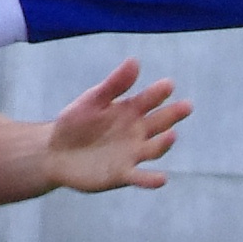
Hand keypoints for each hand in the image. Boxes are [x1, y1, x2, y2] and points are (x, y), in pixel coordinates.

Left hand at [44, 59, 190, 192]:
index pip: (149, 99)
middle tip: (187, 106)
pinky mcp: (123, 174)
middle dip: (173, 115)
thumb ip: (114, 85)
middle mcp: (136, 132)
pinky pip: (140, 177)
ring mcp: (132, 154)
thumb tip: (135, 61)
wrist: (55, 153)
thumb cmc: (75, 123)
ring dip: (164, 143)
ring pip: (154, 148)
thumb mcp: (92, 101)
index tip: (168, 85)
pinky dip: (152, 179)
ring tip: (171, 135)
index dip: (158, 93)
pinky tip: (161, 179)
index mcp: (130, 110)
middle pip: (159, 122)